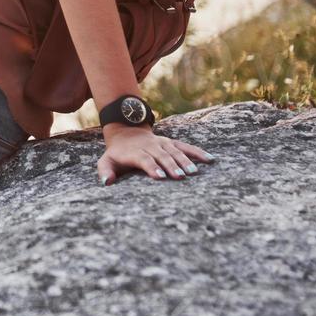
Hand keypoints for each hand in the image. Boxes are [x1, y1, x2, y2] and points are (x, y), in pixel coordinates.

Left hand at [97, 125, 213, 185]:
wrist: (126, 133)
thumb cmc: (117, 155)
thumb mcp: (106, 161)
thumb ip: (105, 171)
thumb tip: (106, 182)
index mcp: (134, 152)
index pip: (144, 159)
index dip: (152, 167)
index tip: (160, 177)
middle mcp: (150, 146)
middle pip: (161, 155)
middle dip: (170, 165)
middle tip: (180, 176)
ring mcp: (162, 143)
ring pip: (174, 151)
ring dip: (184, 160)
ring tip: (193, 172)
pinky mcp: (171, 142)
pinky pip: (185, 146)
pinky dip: (197, 152)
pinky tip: (210, 159)